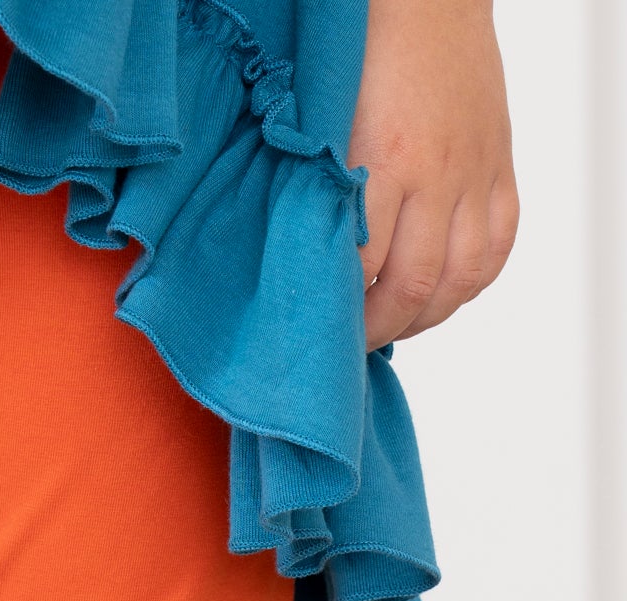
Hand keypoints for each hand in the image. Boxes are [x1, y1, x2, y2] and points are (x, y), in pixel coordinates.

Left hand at [350, 0, 519, 348]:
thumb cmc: (361, 50)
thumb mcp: (325, 122)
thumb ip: (320, 189)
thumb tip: (306, 259)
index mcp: (383, 160)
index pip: (360, 269)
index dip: (338, 312)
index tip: (316, 330)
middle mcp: (436, 173)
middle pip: (413, 288)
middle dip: (378, 329)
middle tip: (350, 344)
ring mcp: (475, 172)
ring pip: (461, 279)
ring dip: (425, 317)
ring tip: (394, 325)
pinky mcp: (499, 165)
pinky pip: (498, 246)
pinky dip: (471, 283)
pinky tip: (442, 293)